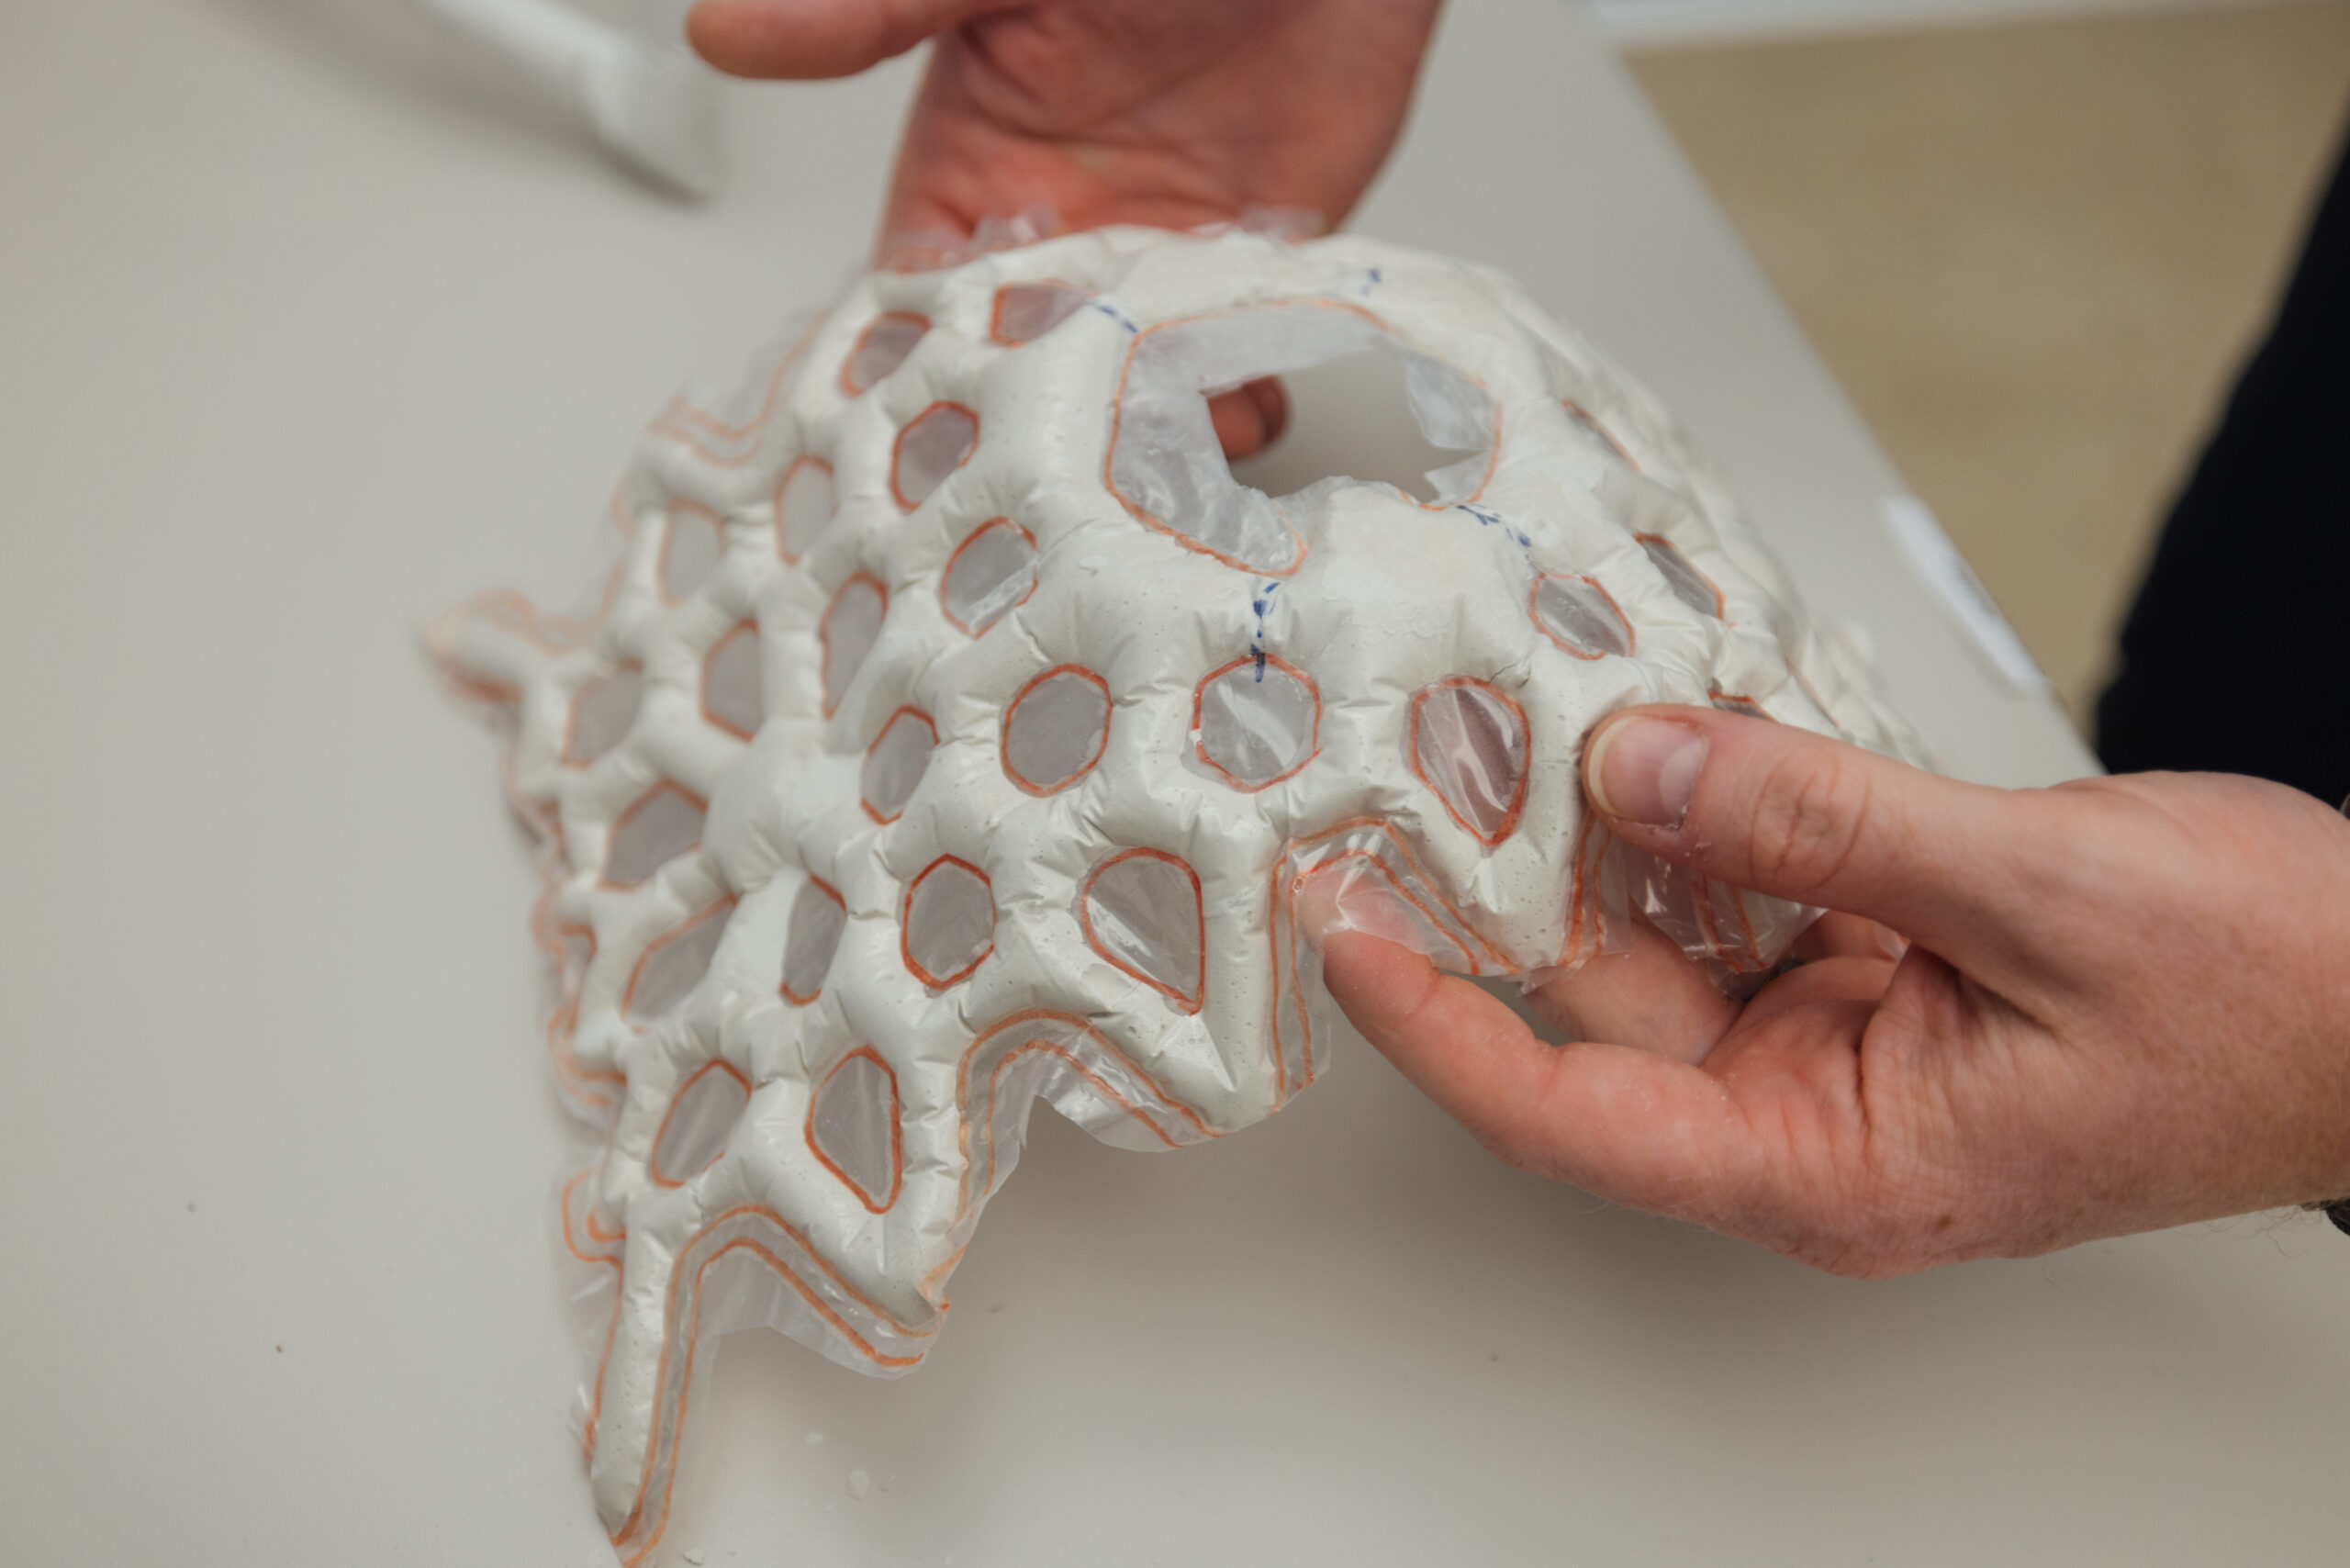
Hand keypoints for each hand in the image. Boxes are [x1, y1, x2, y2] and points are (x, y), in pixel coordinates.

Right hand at [685, 0, 1442, 455]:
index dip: (916, 386)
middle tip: (1049, 495)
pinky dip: (1241, 410)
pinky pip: (1235, 368)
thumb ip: (867, 13)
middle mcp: (1061, 231)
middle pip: (1023, 381)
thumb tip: (726, 30)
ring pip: (1128, 395)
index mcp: (970, 172)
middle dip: (1033, 442)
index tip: (923, 449)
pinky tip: (1246, 421)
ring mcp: (1158, 259)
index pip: (917, 311)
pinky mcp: (1251, 266)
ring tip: (1155, 476)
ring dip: (1139, 441)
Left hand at [1308, 706, 2349, 1276]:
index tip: (1345, 937)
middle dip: (1507, 885)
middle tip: (1412, 764)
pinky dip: (1704, 817)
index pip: (1570, 1118)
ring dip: (1602, 835)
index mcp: (1836, 1165)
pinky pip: (1748, 894)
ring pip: (1669, 937)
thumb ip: (1820, 824)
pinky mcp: (1876, 974)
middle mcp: (1816, 1117)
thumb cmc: (2280, 1003)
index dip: (1439, 1027)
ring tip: (1512, 722)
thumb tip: (1640, 770)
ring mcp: (1843, 1044)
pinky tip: (1657, 735)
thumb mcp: (2040, 894)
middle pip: (1601, 1007)